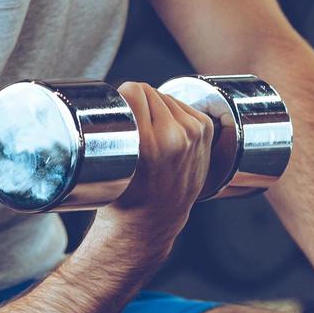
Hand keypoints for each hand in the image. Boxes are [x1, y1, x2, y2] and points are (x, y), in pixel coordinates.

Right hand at [94, 81, 214, 247]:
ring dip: (155, 108)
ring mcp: (194, 134)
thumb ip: (113, 126)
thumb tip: (118, 92)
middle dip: (137, 104)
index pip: (134, 90)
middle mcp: (176, 136)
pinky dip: (171, 113)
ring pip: (165, 97)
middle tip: (131, 128)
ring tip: (147, 134)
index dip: (122, 98)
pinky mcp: (204, 131)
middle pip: (149, 91)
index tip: (118, 112)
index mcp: (150, 144)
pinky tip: (163, 133)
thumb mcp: (109, 165)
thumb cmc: (125, 198)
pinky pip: (181, 105)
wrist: (153, 221)